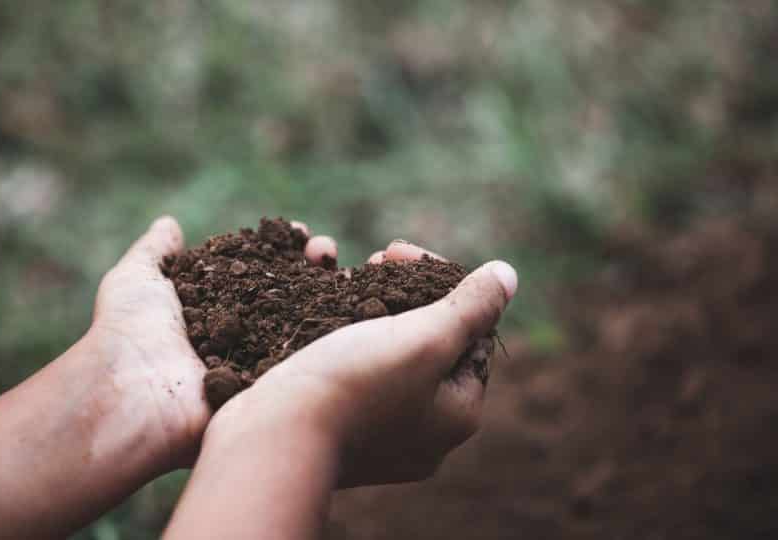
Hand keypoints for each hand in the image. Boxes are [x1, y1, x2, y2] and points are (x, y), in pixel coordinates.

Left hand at [89, 216, 336, 467]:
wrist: (135, 399)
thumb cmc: (129, 335)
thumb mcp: (135, 280)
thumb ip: (155, 251)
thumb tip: (169, 222)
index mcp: (210, 308)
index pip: (255, 270)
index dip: (277, 250)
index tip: (297, 231)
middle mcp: (238, 334)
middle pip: (286, 293)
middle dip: (311, 267)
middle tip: (326, 248)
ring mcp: (258, 363)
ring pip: (305, 323)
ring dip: (330, 295)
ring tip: (351, 272)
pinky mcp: (273, 389)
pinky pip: (310, 359)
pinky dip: (335, 335)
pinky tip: (356, 308)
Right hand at [209, 240, 517, 486]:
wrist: (269, 438)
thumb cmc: (352, 384)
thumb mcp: (423, 338)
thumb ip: (471, 308)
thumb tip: (508, 275)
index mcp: (456, 413)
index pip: (469, 335)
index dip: (441, 284)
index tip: (398, 252)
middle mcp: (423, 430)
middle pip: (428, 342)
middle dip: (404, 291)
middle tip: (376, 257)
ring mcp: (379, 434)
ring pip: (387, 352)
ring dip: (372, 303)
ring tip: (348, 271)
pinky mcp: (339, 428)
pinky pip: (353, 369)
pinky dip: (342, 332)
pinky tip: (322, 301)